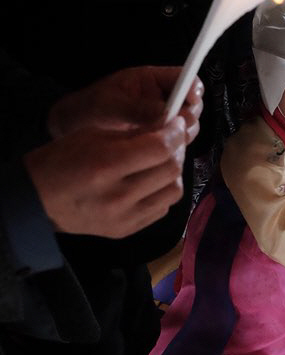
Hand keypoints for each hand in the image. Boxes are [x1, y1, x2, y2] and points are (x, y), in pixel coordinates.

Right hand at [24, 119, 187, 238]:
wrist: (38, 201)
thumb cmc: (63, 161)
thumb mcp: (94, 135)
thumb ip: (134, 133)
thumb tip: (168, 128)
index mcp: (106, 165)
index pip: (160, 148)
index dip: (175, 132)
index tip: (176, 123)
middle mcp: (118, 196)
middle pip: (171, 170)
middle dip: (176, 150)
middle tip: (170, 140)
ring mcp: (124, 218)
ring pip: (173, 192)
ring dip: (172, 173)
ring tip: (160, 162)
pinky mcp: (127, 230)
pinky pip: (162, 209)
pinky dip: (162, 192)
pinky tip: (150, 182)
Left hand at [48, 66, 203, 146]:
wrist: (69, 130)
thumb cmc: (85, 109)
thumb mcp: (107, 105)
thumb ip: (136, 109)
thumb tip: (165, 115)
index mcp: (151, 80)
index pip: (185, 79)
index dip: (193, 90)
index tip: (190, 103)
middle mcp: (160, 98)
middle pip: (192, 105)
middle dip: (188, 118)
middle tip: (176, 131)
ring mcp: (160, 120)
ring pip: (185, 127)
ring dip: (181, 136)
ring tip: (163, 146)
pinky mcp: (155, 138)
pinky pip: (173, 143)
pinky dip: (171, 150)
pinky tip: (158, 156)